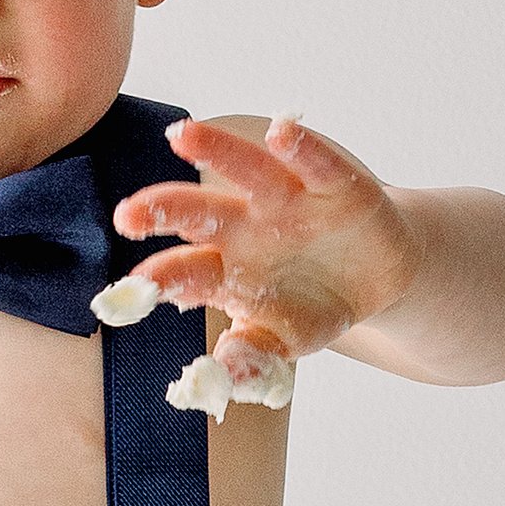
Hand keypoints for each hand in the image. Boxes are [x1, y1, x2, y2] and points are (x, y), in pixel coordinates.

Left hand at [106, 114, 424, 412]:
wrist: (375, 280)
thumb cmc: (312, 306)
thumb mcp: (285, 340)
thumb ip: (254, 355)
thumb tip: (224, 372)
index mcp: (224, 269)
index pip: (184, 271)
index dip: (160, 278)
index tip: (132, 289)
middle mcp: (245, 227)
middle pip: (198, 213)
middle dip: (163, 210)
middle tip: (128, 215)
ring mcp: (287, 201)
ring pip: (246, 171)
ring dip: (216, 151)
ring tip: (183, 135)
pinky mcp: (334, 185)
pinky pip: (314, 164)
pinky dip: (300, 148)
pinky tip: (282, 133)